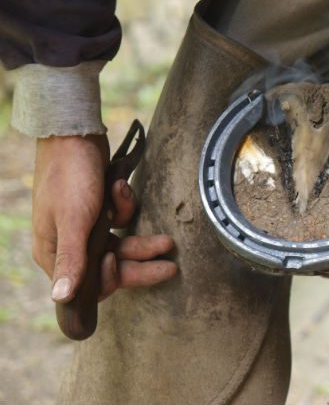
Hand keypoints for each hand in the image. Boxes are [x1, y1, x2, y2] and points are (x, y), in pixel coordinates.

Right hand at [32, 134, 176, 302]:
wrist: (76, 134)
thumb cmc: (69, 177)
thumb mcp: (73, 220)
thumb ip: (71, 260)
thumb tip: (61, 297)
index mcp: (55, 253)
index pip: (88, 284)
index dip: (110, 279)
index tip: (120, 263)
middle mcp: (69, 245)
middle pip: (112, 267)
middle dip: (141, 265)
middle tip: (171, 268)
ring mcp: (86, 228)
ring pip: (122, 245)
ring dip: (142, 240)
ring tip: (167, 240)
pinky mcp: (100, 211)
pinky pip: (121, 220)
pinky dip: (125, 206)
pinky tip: (121, 186)